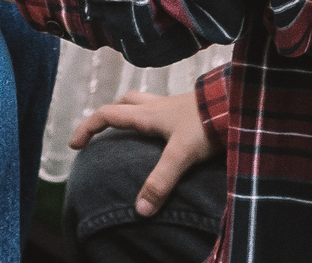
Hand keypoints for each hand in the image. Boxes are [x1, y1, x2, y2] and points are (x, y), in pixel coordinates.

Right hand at [70, 91, 214, 216]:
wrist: (236, 104)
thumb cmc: (207, 125)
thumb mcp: (181, 155)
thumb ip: (160, 181)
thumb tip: (139, 209)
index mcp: (147, 115)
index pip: (107, 115)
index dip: (87, 127)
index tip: (74, 145)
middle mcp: (157, 106)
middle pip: (124, 103)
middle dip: (108, 115)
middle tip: (101, 133)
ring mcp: (175, 106)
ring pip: (143, 102)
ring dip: (131, 112)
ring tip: (129, 131)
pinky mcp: (190, 110)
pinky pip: (163, 110)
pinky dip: (154, 118)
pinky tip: (163, 134)